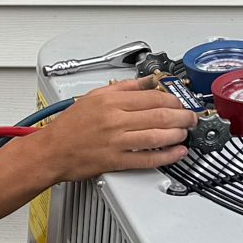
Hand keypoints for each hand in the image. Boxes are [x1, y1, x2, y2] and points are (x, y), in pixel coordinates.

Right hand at [38, 78, 196, 180]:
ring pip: (157, 136)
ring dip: (178, 134)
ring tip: (186, 133)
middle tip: (191, 118)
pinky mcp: (115, 161)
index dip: (173, 99)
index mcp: (110, 100)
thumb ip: (124, 88)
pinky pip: (147, 159)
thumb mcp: (95, 96)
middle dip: (183, 116)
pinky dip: (166, 156)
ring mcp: (116, 141)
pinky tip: (176, 153)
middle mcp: (114, 119)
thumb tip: (148, 81)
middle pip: (159, 114)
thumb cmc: (70, 126)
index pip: (152, 95)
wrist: (51, 151)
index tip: (181, 102)